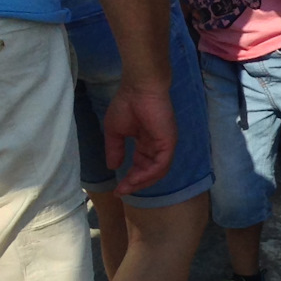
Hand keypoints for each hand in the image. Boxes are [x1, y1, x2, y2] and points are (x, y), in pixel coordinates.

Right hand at [104, 82, 176, 196]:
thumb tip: (112, 167)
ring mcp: (165, 144)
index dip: (130, 177)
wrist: (139, 88)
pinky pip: (161, 164)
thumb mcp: (115, 131)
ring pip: (157, 171)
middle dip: (135, 183)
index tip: (118, 188)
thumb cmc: (127, 104)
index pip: (141, 165)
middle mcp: (158, 145)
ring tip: (127, 187)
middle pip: (150, 171)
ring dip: (141, 182)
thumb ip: (115, 149)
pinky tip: (135, 179)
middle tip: (121, 191)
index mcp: (146, 142)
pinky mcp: (169, 142)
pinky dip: (149, 174)